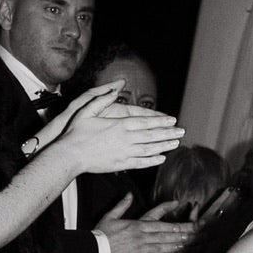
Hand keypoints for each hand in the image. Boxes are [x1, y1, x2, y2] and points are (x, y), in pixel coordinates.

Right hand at [42, 83, 182, 176]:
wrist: (70, 155)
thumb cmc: (77, 132)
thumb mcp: (87, 110)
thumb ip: (102, 98)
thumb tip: (115, 88)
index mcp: (119, 124)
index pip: (146, 122)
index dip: (161, 121)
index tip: (173, 120)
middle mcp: (125, 139)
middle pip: (152, 135)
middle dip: (168, 133)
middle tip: (181, 132)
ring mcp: (124, 153)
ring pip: (150, 149)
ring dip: (164, 146)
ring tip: (176, 143)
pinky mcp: (121, 164)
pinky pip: (141, 162)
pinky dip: (152, 160)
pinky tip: (161, 158)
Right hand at [94, 191, 197, 252]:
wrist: (94, 251)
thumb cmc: (102, 234)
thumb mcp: (111, 216)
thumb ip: (122, 205)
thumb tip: (129, 194)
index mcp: (138, 225)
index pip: (162, 224)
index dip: (176, 224)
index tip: (186, 224)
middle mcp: (143, 237)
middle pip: (167, 235)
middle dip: (184, 235)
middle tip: (197, 234)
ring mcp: (142, 250)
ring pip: (165, 247)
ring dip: (179, 246)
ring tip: (192, 245)